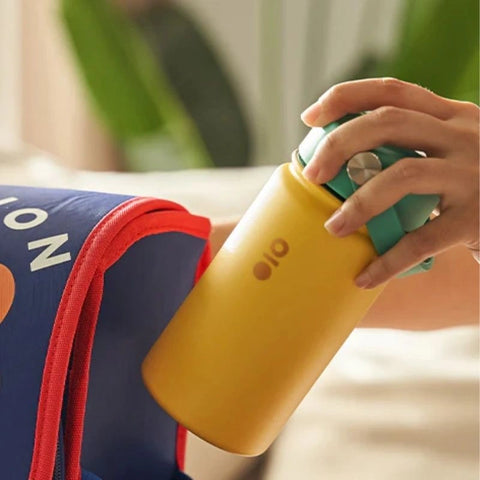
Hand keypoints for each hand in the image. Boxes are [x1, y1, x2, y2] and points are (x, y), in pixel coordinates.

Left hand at [300, 78, 478, 287]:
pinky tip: (366, 276)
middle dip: (340, 144)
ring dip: (359, 203)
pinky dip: (389, 260)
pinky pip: (422, 240)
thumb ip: (412, 150)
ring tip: (332, 228)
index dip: (345, 98)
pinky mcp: (477, 218)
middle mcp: (464, 136)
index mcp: (451, 117)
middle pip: (389, 122)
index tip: (309, 117)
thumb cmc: (473, 189)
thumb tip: (341, 166)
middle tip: (313, 175)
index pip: (392, 91)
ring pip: (404, 174)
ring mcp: (473, 174)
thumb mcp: (451, 155)